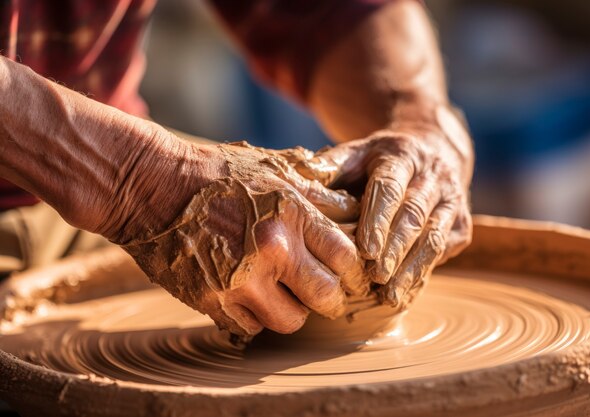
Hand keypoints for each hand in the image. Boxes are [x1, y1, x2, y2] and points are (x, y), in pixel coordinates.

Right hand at [109, 139, 367, 338]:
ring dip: (290, 311)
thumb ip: (317, 194)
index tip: (350, 277)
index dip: (354, 271)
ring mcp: (240, 279)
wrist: (154, 185)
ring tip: (281, 295)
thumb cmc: (217, 172)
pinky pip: (250, 327)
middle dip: (330, 300)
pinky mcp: (212, 300)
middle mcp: (271, 249)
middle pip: (326, 296)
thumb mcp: (273, 169)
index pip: (346, 256)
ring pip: (290, 321)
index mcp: (292, 214)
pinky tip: (247, 296)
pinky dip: (253, 317)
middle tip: (324, 297)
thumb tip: (353, 210)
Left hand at [294, 105, 473, 307]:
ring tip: (391, 296)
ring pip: (435, 237)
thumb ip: (329, 165)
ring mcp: (452, 201)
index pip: (390, 187)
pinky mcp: (462, 223)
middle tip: (376, 278)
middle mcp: (432, 177)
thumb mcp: (356, 152)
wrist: (433, 149)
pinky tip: (405, 294)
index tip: (365, 249)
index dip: (378, 218)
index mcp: (401, 155)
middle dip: (395, 249)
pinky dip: (425, 274)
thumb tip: (299, 180)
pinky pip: (445, 251)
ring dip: (413, 268)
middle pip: (414, 215)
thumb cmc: (381, 159)